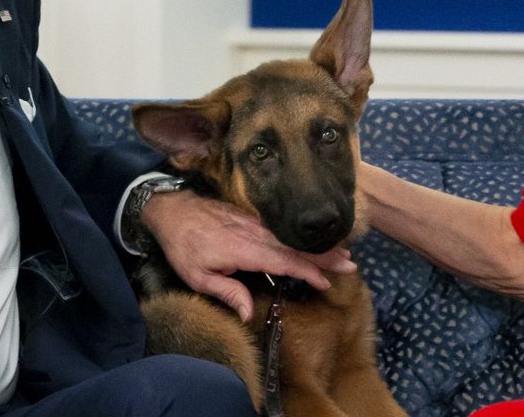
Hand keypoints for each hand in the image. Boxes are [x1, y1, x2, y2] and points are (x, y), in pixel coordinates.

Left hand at [141, 190, 357, 321]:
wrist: (172, 210)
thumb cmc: (183, 246)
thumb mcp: (197, 277)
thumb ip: (226, 293)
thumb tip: (248, 314)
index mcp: (242, 250)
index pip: (281, 261)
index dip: (305, 271)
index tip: (326, 280)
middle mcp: (253, 235)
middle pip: (294, 247)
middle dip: (323, 256)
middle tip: (350, 264)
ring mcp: (254, 225)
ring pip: (291, 238)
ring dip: (317, 246)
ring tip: (343, 254)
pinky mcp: (252, 220)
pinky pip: (282, 231)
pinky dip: (301, 239)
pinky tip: (314, 244)